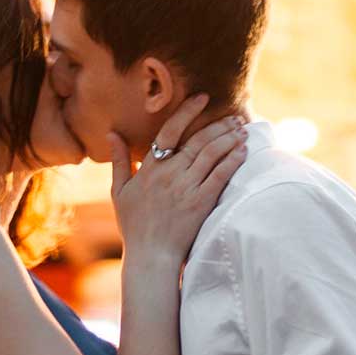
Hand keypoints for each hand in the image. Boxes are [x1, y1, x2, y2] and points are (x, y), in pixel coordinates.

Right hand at [108, 94, 248, 264]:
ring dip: (229, 139)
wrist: (151, 256)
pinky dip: (233, 161)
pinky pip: (220, 176)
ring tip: (242, 129)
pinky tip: (243, 151)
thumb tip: (112, 134)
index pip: (170, 131)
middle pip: (197, 140)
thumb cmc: (134, 225)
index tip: (203, 98)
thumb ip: (118, 160)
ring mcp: (186, 188)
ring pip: (211, 154)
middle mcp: (169, 174)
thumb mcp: (120, 190)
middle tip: (233, 116)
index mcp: (150, 168)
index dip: (187, 112)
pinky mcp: (201, 203)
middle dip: (218, 125)